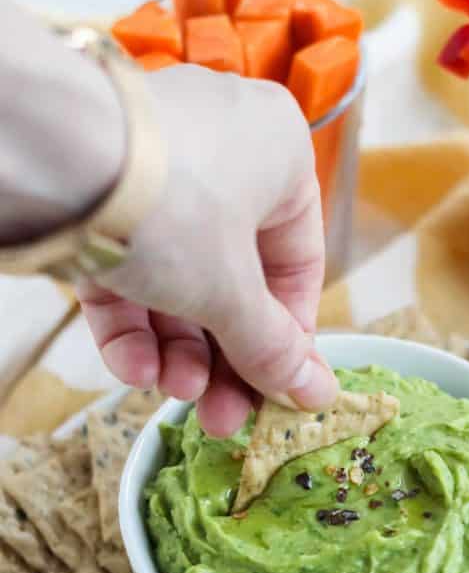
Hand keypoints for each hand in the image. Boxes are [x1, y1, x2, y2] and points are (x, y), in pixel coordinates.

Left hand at [79, 65, 337, 436]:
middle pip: (235, 283)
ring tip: (176, 391)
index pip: (297, 266)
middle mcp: (223, 157)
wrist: (49, 160)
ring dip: (180, 351)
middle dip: (224, 359)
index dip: (289, 340)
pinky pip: (127, 270)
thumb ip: (273, 348)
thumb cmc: (172, 208)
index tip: (277, 393)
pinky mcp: (98, 201)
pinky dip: (133, 325)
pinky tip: (134, 368)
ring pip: (179, 283)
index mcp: (280, 157)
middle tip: (221, 416)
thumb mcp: (233, 293)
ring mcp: (157, 177)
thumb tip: (315, 392)